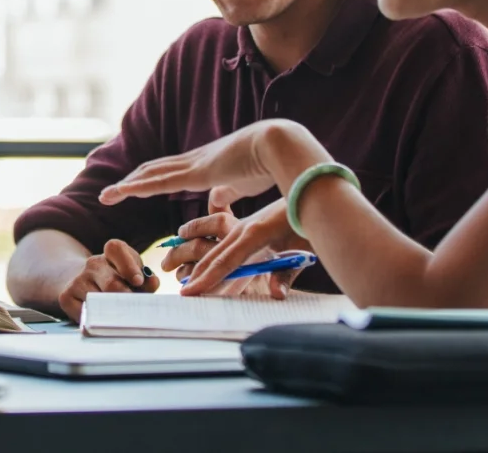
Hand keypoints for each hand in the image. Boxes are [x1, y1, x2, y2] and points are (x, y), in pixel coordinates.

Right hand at [57, 239, 158, 322]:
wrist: (80, 281)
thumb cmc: (116, 279)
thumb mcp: (132, 274)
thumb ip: (146, 279)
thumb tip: (153, 283)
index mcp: (111, 252)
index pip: (116, 249)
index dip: (129, 266)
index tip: (138, 281)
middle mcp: (93, 263)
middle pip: (111, 283)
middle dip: (125, 299)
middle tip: (134, 309)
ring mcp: (78, 280)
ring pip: (99, 302)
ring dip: (112, 312)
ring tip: (120, 315)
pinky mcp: (66, 297)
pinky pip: (86, 314)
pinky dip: (97, 320)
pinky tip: (103, 319)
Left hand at [99, 119, 329, 207]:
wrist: (281, 146)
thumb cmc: (269, 164)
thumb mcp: (242, 184)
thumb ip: (226, 193)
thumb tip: (215, 203)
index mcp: (206, 164)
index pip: (171, 171)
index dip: (150, 179)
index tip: (133, 187)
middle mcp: (195, 161)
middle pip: (154, 170)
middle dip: (132, 181)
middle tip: (110, 193)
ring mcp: (194, 165)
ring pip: (151, 175)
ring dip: (127, 185)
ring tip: (106, 195)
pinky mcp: (197, 173)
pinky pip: (160, 181)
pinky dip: (138, 187)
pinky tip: (122, 192)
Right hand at [168, 203, 308, 299]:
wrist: (313, 193)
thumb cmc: (309, 224)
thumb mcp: (303, 250)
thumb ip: (287, 274)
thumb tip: (276, 295)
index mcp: (255, 234)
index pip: (226, 262)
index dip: (207, 279)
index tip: (189, 292)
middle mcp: (245, 228)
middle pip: (214, 254)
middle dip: (196, 273)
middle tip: (180, 291)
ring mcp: (245, 224)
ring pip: (216, 244)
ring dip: (195, 257)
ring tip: (174, 266)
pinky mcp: (249, 223)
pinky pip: (223, 236)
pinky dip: (207, 245)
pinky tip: (196, 248)